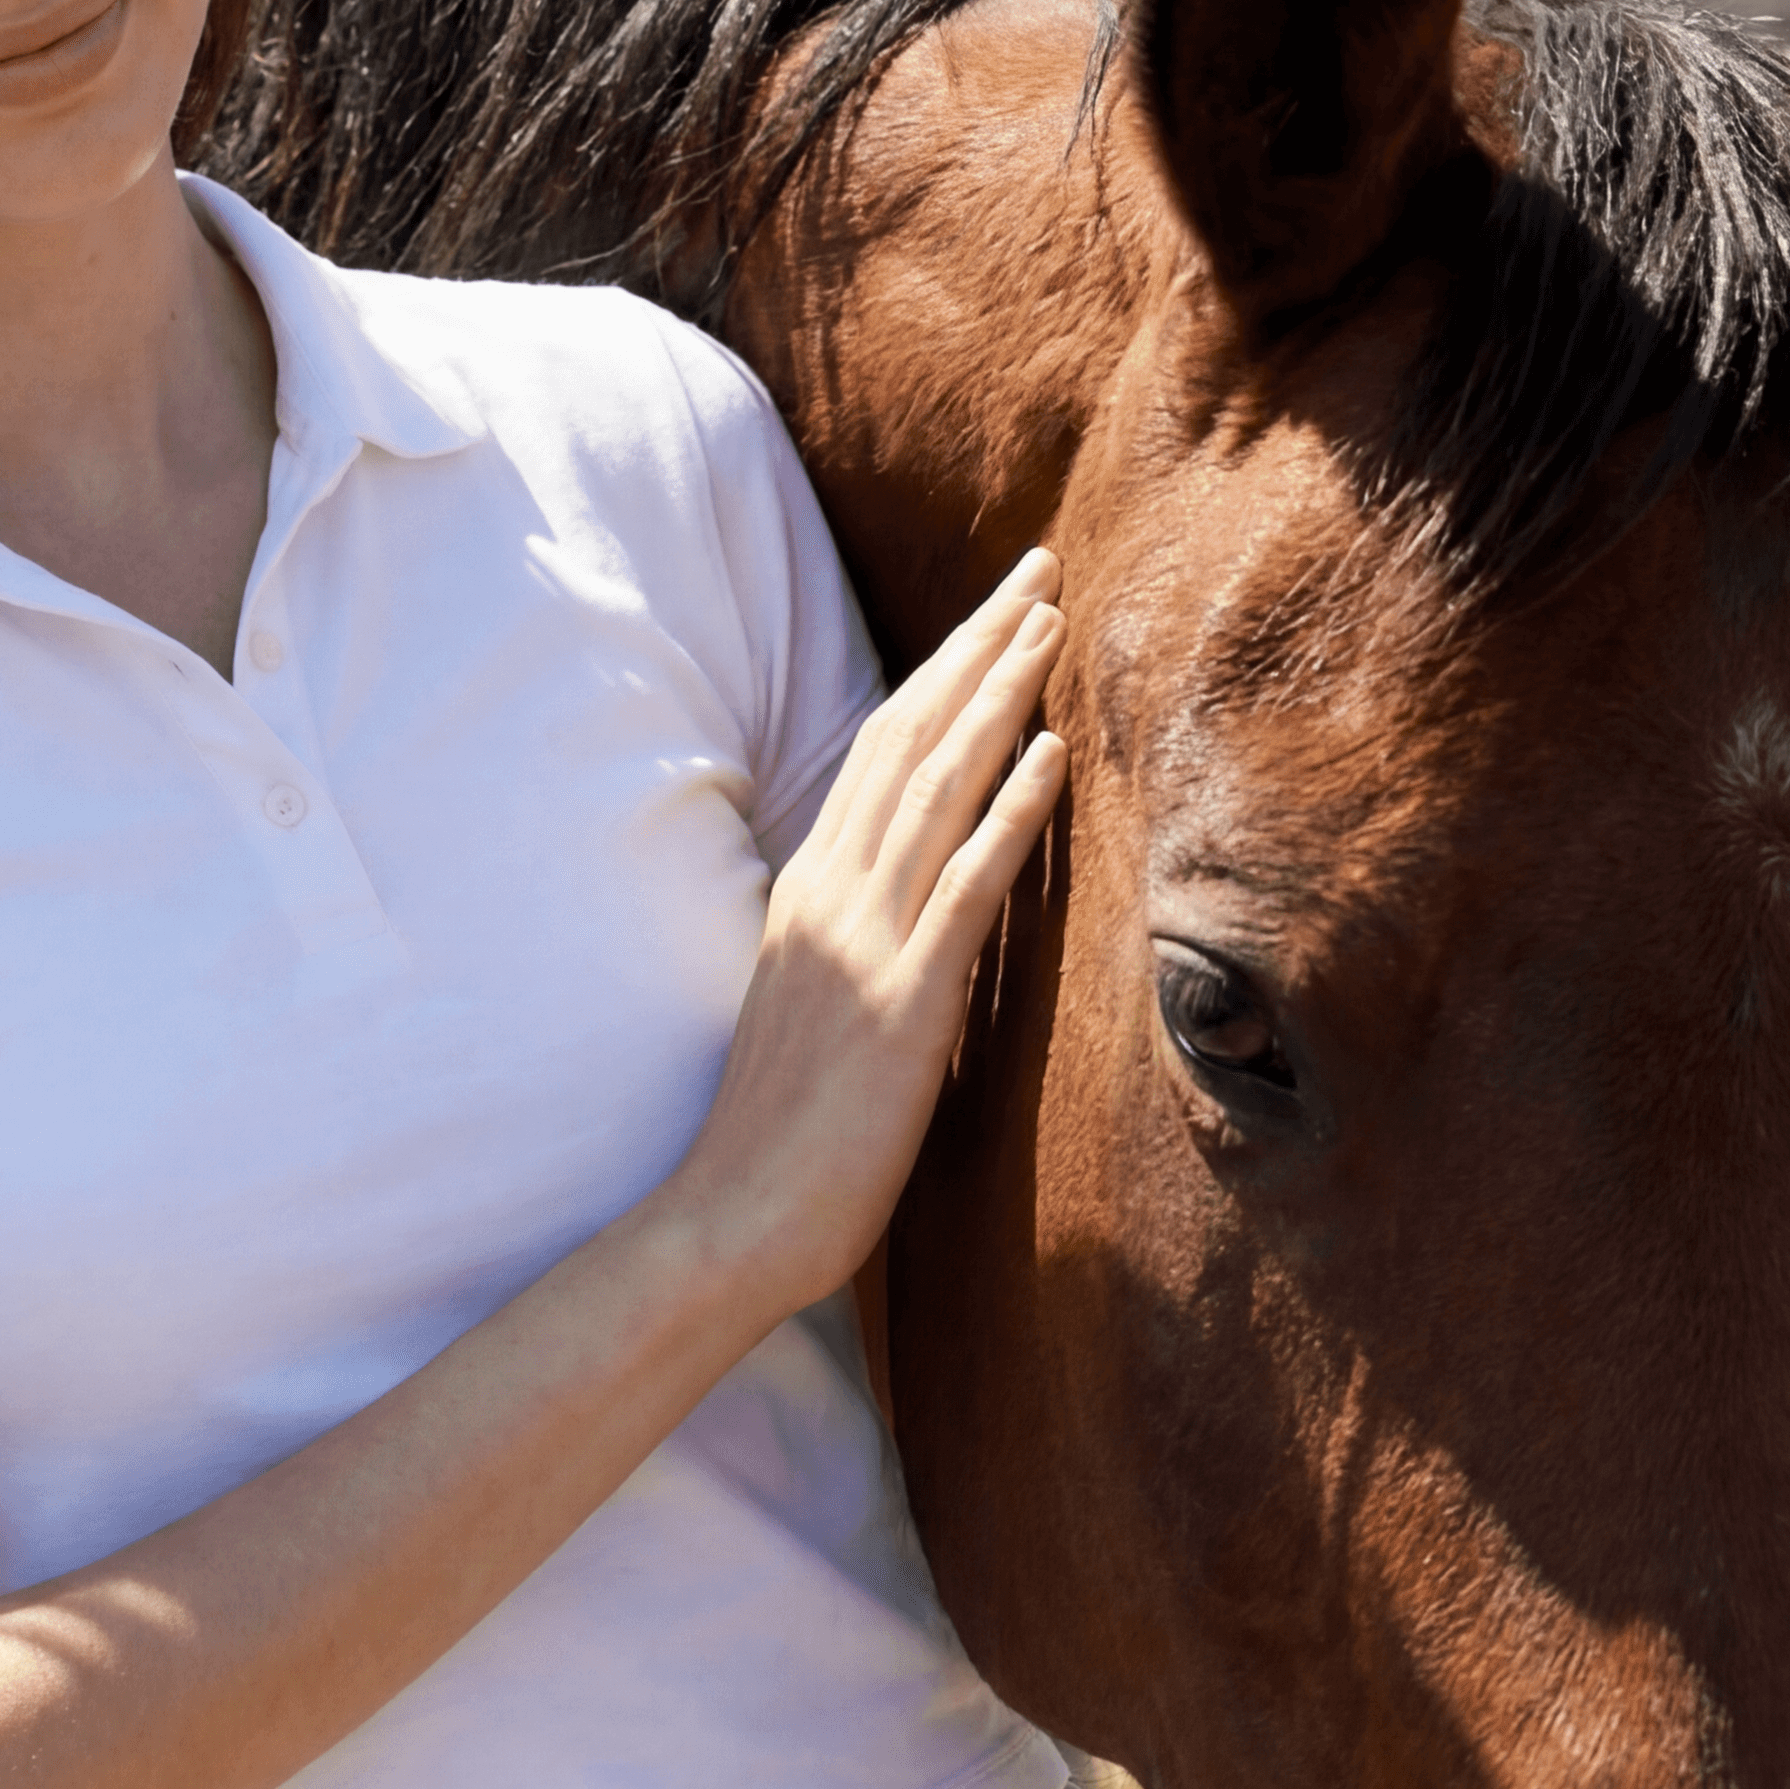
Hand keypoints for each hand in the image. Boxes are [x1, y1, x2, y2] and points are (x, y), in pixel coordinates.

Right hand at [663, 555, 1066, 1320]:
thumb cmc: (776, 1137)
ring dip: (999, 698)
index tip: (992, 615)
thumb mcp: (808, 1006)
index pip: (877, 753)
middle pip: (908, 741)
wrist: (736, 1216)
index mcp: (806, 893)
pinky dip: (1011, 810)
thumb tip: (897, 905)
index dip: (938, 675)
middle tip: (1038, 572)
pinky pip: (966, 884)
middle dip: (976, 649)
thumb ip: (846, 940)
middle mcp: (829, 896)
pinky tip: (1053, 753)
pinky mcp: (905, 999)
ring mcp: (863, 942)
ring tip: (1052, 626)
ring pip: (938, 788)